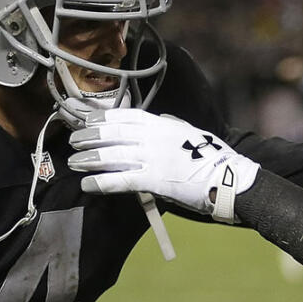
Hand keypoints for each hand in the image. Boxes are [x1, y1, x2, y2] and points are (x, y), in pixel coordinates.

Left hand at [67, 109, 258, 222]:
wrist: (230, 179)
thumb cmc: (214, 159)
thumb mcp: (193, 133)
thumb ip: (173, 126)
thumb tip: (161, 120)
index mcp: (162, 124)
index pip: (125, 116)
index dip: (103, 118)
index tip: (88, 120)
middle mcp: (153, 137)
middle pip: (112, 134)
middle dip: (89, 137)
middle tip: (73, 141)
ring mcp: (152, 158)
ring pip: (111, 156)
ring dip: (88, 159)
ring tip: (74, 162)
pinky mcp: (153, 180)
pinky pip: (120, 180)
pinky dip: (100, 183)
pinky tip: (87, 186)